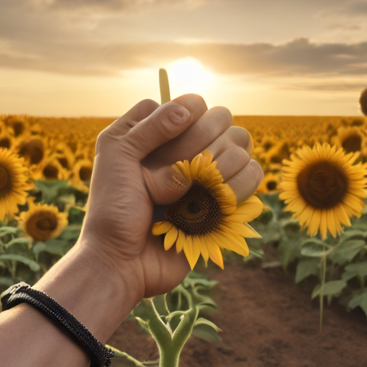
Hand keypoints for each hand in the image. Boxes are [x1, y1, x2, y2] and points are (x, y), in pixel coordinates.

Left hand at [78, 94, 263, 302]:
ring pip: (241, 145)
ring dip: (221, 167)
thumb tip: (192, 108)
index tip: (158, 151)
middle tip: (175, 178)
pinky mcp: (223, 201)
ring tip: (193, 194)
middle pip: (221, 120)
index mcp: (157, 134)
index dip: (182, 122)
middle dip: (201, 146)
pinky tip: (216, 202)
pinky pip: (253, 175)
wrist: (123, 262)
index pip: (190, 105)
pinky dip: (240, 185)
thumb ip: (151, 125)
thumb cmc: (113, 210)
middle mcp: (184, 151)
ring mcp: (206, 176)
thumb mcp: (117, 156)